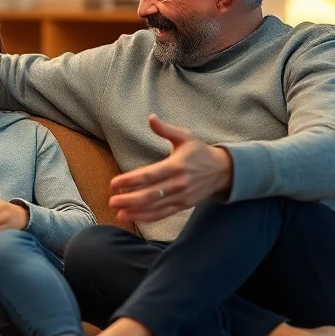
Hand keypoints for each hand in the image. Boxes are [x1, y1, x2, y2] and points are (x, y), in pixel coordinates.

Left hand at [107, 115, 232, 222]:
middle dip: (129, 199)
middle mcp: (179, 183)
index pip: (149, 175)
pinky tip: (134, 217)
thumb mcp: (185, 136)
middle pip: (150, 194)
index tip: (114, 183)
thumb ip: (166, 129)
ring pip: (156, 206)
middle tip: (111, 201)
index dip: (130, 180)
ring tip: (118, 213)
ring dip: (136, 211)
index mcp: (176, 165)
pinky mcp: (184, 205)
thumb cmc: (199, 151)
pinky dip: (148, 217)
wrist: (222, 170)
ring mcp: (182, 196)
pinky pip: (164, 213)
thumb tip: (151, 117)